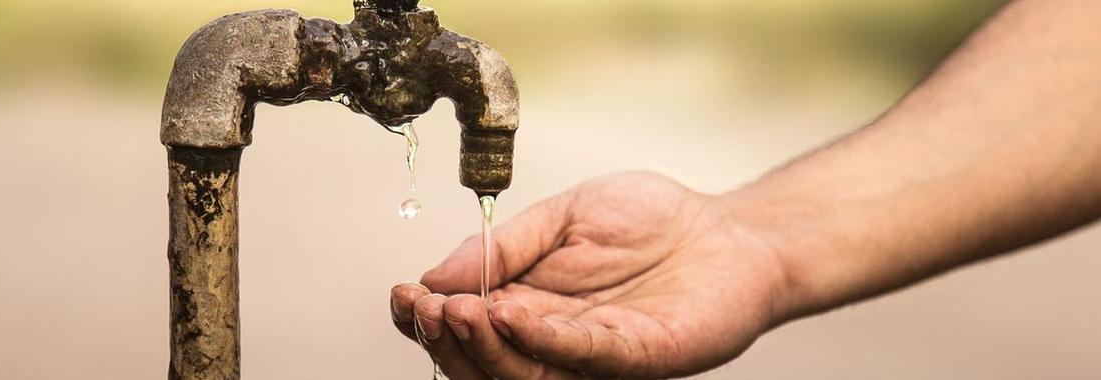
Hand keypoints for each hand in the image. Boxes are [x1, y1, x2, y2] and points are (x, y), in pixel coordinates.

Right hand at [390, 172, 791, 378]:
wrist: (730, 228)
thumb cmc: (650, 220)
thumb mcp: (562, 216)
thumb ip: (505, 246)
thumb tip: (434, 273)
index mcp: (527, 308)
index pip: (464, 328)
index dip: (426, 318)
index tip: (402, 293)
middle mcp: (553, 342)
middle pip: (483, 365)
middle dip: (446, 339)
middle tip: (426, 306)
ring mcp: (595, 357)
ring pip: (523, 375)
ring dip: (484, 348)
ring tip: (459, 310)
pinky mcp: (639, 356)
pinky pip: (586, 358)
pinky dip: (546, 340)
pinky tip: (516, 314)